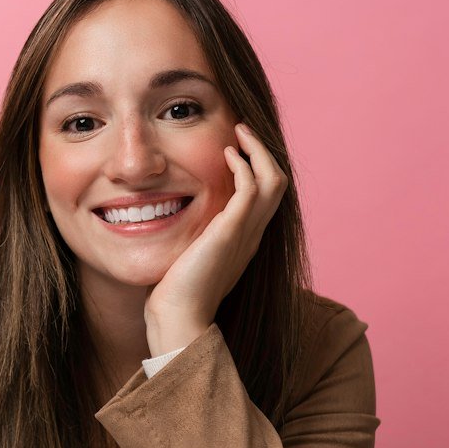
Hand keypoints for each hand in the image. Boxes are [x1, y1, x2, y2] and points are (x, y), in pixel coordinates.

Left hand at [144, 123, 287, 355]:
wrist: (178, 316)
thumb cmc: (176, 293)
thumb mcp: (190, 256)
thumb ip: (193, 237)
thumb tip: (170, 220)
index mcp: (245, 239)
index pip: (266, 195)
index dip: (258, 167)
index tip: (236, 148)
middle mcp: (253, 234)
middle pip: (278, 183)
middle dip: (263, 152)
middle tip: (242, 131)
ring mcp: (246, 232)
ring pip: (274, 180)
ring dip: (259, 150)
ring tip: (239, 132)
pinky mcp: (232, 230)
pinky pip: (252, 187)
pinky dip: (245, 164)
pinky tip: (227, 154)